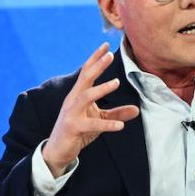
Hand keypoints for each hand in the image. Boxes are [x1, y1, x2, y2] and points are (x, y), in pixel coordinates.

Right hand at [42, 43, 140, 176]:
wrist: (58, 150)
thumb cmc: (78, 131)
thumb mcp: (98, 120)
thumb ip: (116, 114)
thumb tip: (136, 110)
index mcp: (78, 95)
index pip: (86, 72)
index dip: (95, 58)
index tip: (106, 45)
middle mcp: (73, 100)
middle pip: (85, 78)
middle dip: (97, 66)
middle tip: (110, 54)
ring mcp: (71, 113)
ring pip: (86, 97)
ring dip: (101, 89)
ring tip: (116, 82)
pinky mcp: (73, 127)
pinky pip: (91, 124)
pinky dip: (107, 124)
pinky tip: (120, 126)